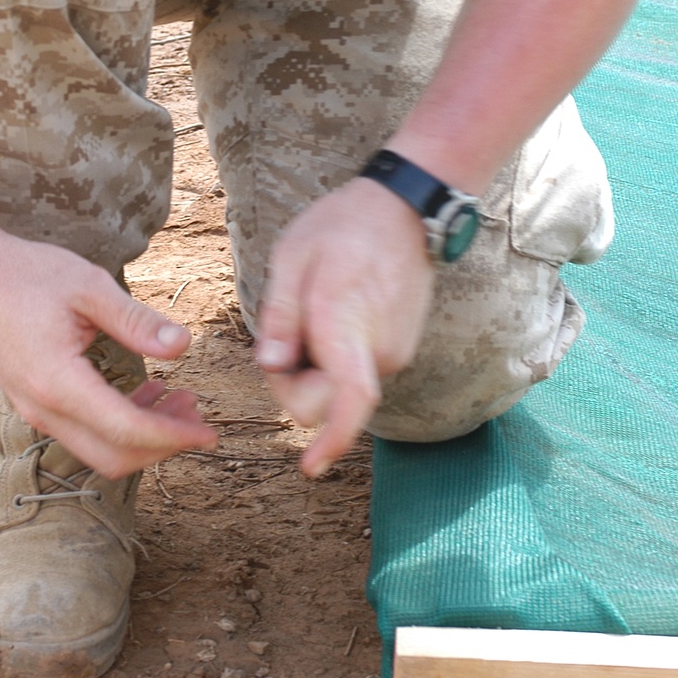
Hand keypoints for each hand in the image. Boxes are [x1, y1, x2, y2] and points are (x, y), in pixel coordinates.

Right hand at [0, 229, 217, 478]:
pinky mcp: (32, 401)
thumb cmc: (24, 274)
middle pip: (113, 456)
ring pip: (96, 449)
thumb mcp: (89, 287)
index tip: (209, 433)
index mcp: (58, 383)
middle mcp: (43, 408)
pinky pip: (81, 431)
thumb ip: (136, 321)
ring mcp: (33, 409)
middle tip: (199, 417)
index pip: (127, 430)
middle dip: (163, 445)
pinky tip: (144, 393)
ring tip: (179, 401)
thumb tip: (183, 345)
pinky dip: (118, 425)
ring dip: (142, 436)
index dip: (173, 436)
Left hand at [255, 177, 434, 476]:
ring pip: (341, 388)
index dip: (330, 442)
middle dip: (295, 385)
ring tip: (314, 312)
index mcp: (347, 326)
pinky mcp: (400, 348)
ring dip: (316, 368)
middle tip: (282, 334)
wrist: (405, 208)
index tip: (309, 468)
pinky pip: (357, 371)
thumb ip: (280, 317)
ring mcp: (395, 352)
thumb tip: (273, 365)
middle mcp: (379, 350)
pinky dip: (336, 359)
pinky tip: (335, 313)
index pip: (350, 403)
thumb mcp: (292, 258)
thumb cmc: (342, 227)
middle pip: (327, 402)